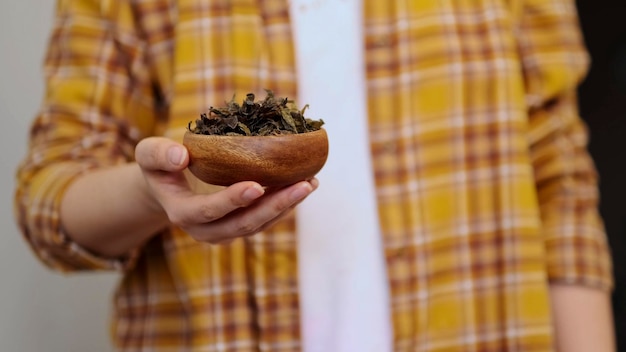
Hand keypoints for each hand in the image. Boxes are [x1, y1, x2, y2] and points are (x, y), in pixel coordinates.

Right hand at [135, 137, 316, 243]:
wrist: (169, 187)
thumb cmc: (161, 166)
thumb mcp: (148, 155)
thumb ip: (158, 154)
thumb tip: (180, 156)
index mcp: (182, 213)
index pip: (209, 211)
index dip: (233, 200)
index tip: (257, 185)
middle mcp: (207, 230)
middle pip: (244, 224)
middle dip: (276, 205)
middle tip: (303, 184)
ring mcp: (226, 232)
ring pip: (261, 224)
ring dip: (288, 206)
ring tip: (311, 182)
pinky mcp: (242, 226)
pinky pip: (267, 219)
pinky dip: (287, 204)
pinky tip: (306, 184)